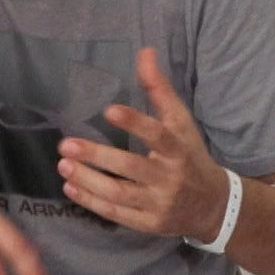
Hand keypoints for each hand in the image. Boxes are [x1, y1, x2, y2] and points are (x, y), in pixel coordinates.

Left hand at [54, 47, 226, 242]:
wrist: (212, 205)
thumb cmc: (189, 155)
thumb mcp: (180, 122)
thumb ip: (159, 89)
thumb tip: (144, 52)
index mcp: (178, 149)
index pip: (157, 135)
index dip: (134, 122)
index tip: (108, 110)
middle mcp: (170, 177)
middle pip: (131, 167)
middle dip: (97, 156)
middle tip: (66, 144)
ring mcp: (159, 203)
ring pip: (120, 193)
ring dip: (88, 180)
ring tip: (63, 165)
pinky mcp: (148, 223)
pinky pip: (117, 213)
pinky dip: (92, 202)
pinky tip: (70, 188)